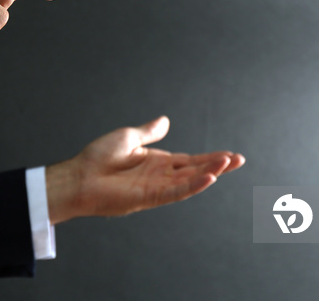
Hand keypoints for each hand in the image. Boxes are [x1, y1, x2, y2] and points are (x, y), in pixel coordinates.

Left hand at [46, 116, 244, 223]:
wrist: (79, 176)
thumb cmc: (98, 157)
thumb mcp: (128, 137)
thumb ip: (149, 132)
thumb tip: (166, 120)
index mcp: (157, 162)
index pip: (190, 160)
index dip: (210, 157)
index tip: (230, 155)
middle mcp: (160, 175)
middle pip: (195, 170)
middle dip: (217, 165)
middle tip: (239, 159)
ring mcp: (157, 188)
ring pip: (190, 181)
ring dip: (210, 173)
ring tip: (228, 163)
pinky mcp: (150, 197)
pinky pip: (176, 192)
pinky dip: (193, 186)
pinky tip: (208, 178)